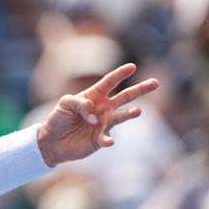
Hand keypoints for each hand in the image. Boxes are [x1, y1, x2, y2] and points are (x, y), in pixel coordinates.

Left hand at [36, 63, 158, 166]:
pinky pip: (106, 139)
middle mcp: (103, 108)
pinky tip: (109, 141)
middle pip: (125, 96)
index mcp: (94, 95)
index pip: (109, 82)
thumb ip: (80, 104)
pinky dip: (108, 140)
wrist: (52, 141)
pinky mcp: (100, 139)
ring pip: (121, 116)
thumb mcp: (65, 103)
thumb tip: (95, 116)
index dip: (120, 74)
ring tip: (138, 111)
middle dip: (140, 89)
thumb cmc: (59, 118)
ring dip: (129, 114)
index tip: (132, 66)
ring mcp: (104, 123)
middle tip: (156, 82)